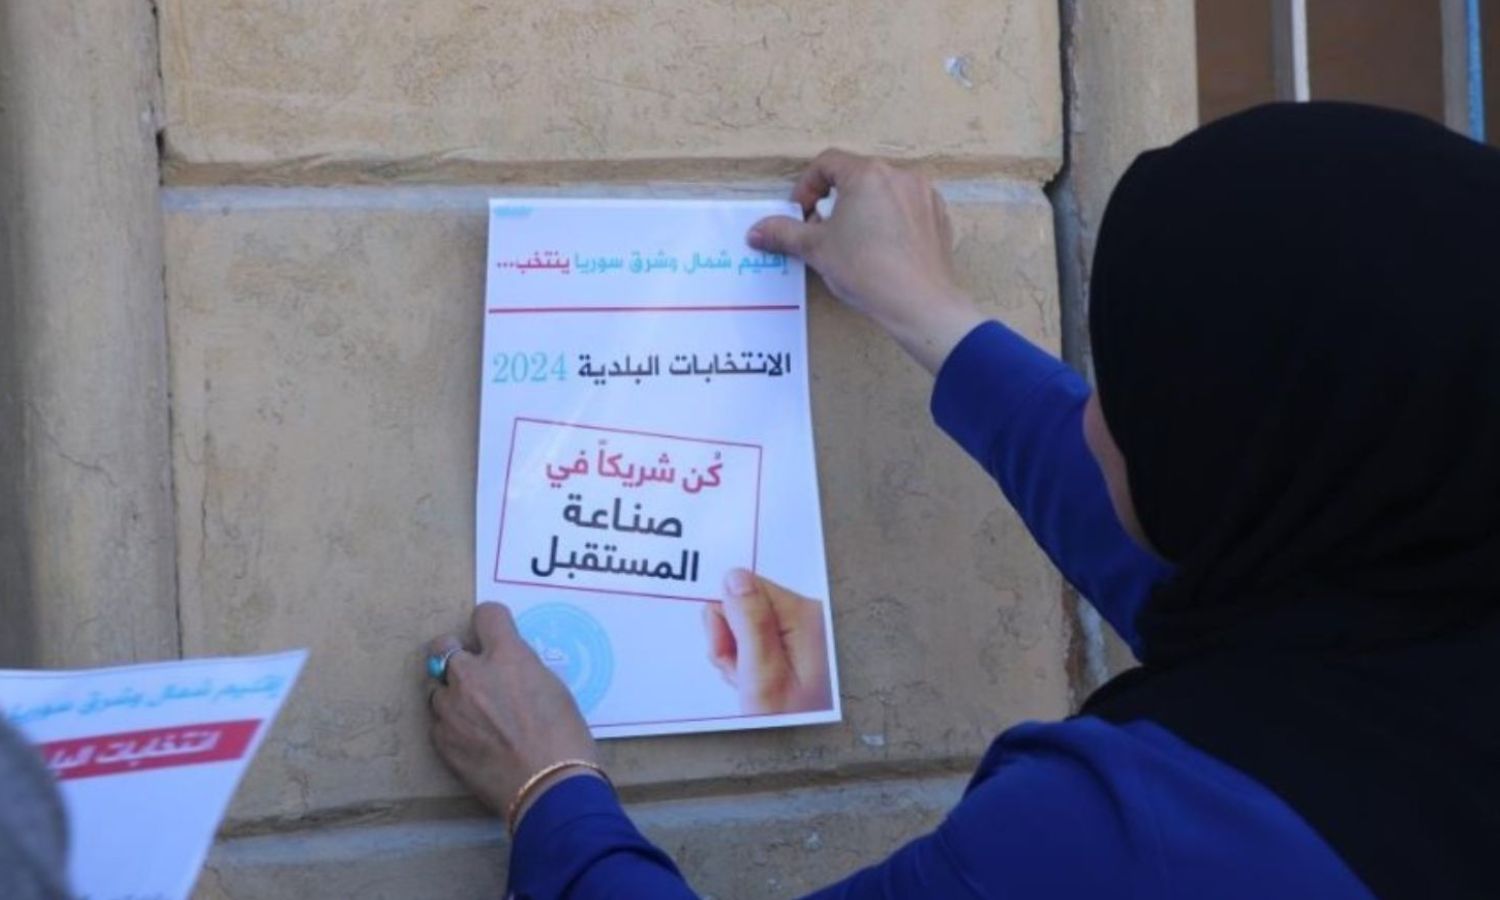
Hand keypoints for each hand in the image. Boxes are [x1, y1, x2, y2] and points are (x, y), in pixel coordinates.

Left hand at [427, 603, 598, 821]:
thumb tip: (507, 669)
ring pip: (437, 687)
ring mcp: (452, 707)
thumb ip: (522, 669)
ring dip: (453, 695)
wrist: (549, 787)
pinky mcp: (441, 739)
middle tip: (472, 669)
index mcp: (507, 656)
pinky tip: (475, 741)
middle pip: (443, 645)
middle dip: (455, 652)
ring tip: (476, 715)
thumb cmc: (564, 737)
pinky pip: (439, 722)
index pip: (486, 615)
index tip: (495, 633)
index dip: (492, 623)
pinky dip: (453, 726)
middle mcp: (472, 675)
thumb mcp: (553, 687)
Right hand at [702, 569, 833, 714]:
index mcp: (804, 615)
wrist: (804, 747)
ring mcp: (799, 632)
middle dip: (731, 641)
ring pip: (744, 626)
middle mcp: (805, 617)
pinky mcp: (792, 645)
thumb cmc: (790, 719)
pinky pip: (753, 641)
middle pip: (744, 606)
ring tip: (751, 683)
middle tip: (743, 673)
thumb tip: (735, 578)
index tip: (733, 651)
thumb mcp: (762, 673)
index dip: (727, 621)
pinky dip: (747, 664)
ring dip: (737, 656)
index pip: (745, 587)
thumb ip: (749, 622)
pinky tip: (756, 683)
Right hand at [748, 148, 983, 372]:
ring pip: (883, 192)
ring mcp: (924, 195)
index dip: (806, 186)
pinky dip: (890, 220)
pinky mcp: (939, 217)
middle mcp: (900, 175)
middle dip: (834, 199)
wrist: (920, 304)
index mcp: (868, 174)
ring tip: (853, 241)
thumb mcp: (817, 250)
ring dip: (863, 208)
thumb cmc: (867, 271)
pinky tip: (882, 250)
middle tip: (822, 230)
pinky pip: (907, 209)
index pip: (827, 163)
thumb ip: (784, 234)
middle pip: (856, 176)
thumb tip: (756, 232)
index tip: (800, 213)